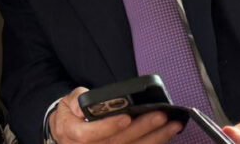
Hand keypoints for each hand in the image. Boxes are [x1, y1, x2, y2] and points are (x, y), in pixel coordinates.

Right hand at [49, 87, 182, 143]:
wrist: (67, 134)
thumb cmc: (71, 116)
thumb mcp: (68, 103)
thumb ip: (78, 100)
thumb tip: (91, 100)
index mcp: (73, 134)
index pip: (89, 134)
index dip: (108, 126)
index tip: (126, 117)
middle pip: (116, 143)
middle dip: (141, 130)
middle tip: (160, 116)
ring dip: (154, 139)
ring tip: (172, 127)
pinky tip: (167, 136)